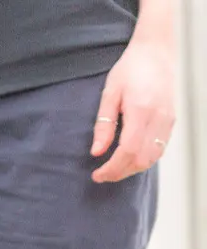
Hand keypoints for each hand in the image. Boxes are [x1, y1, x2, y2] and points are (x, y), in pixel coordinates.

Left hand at [92, 35, 175, 182]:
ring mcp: (168, 119)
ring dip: (132, 169)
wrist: (156, 52)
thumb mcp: (110, 93)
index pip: (128, 151)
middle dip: (120, 173)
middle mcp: (159, 117)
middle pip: (142, 159)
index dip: (112, 168)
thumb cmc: (130, 69)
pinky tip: (128, 158)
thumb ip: (104, 124)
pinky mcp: (171, 120)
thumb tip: (97, 152)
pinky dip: (144, 159)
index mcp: (141, 110)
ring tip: (113, 169)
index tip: (96, 175)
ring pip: (153, 157)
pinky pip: (160, 148)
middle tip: (102, 176)